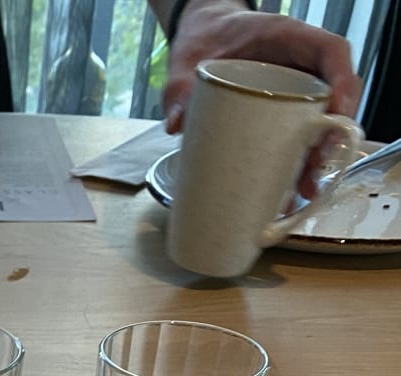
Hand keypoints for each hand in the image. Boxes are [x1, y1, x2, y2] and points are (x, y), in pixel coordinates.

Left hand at [163, 1, 361, 196]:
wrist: (202, 41)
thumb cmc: (204, 41)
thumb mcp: (187, 63)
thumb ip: (179, 89)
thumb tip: (177, 123)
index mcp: (285, 38)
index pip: (330, 52)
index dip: (342, 81)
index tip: (337, 114)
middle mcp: (298, 65)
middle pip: (333, 96)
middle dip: (331, 135)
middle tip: (314, 169)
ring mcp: (293, 91)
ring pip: (320, 122)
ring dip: (316, 159)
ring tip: (302, 192)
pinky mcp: (282, 114)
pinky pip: (299, 136)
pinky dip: (298, 165)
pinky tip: (288, 192)